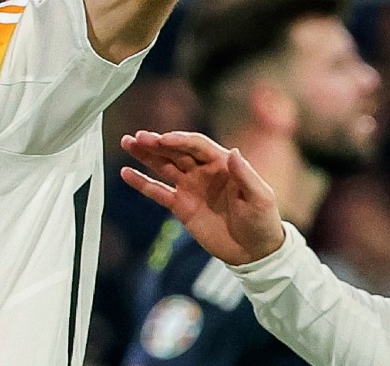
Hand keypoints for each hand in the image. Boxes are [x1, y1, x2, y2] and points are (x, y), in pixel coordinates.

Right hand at [121, 130, 285, 264]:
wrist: (255, 252)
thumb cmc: (263, 221)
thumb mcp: (260, 198)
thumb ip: (246, 175)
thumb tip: (233, 152)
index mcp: (222, 164)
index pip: (196, 146)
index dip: (179, 140)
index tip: (162, 140)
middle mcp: (202, 172)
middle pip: (175, 152)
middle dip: (156, 143)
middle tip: (137, 138)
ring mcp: (190, 188)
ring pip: (163, 166)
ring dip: (145, 155)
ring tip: (127, 143)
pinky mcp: (181, 206)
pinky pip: (157, 192)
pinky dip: (141, 183)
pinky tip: (126, 173)